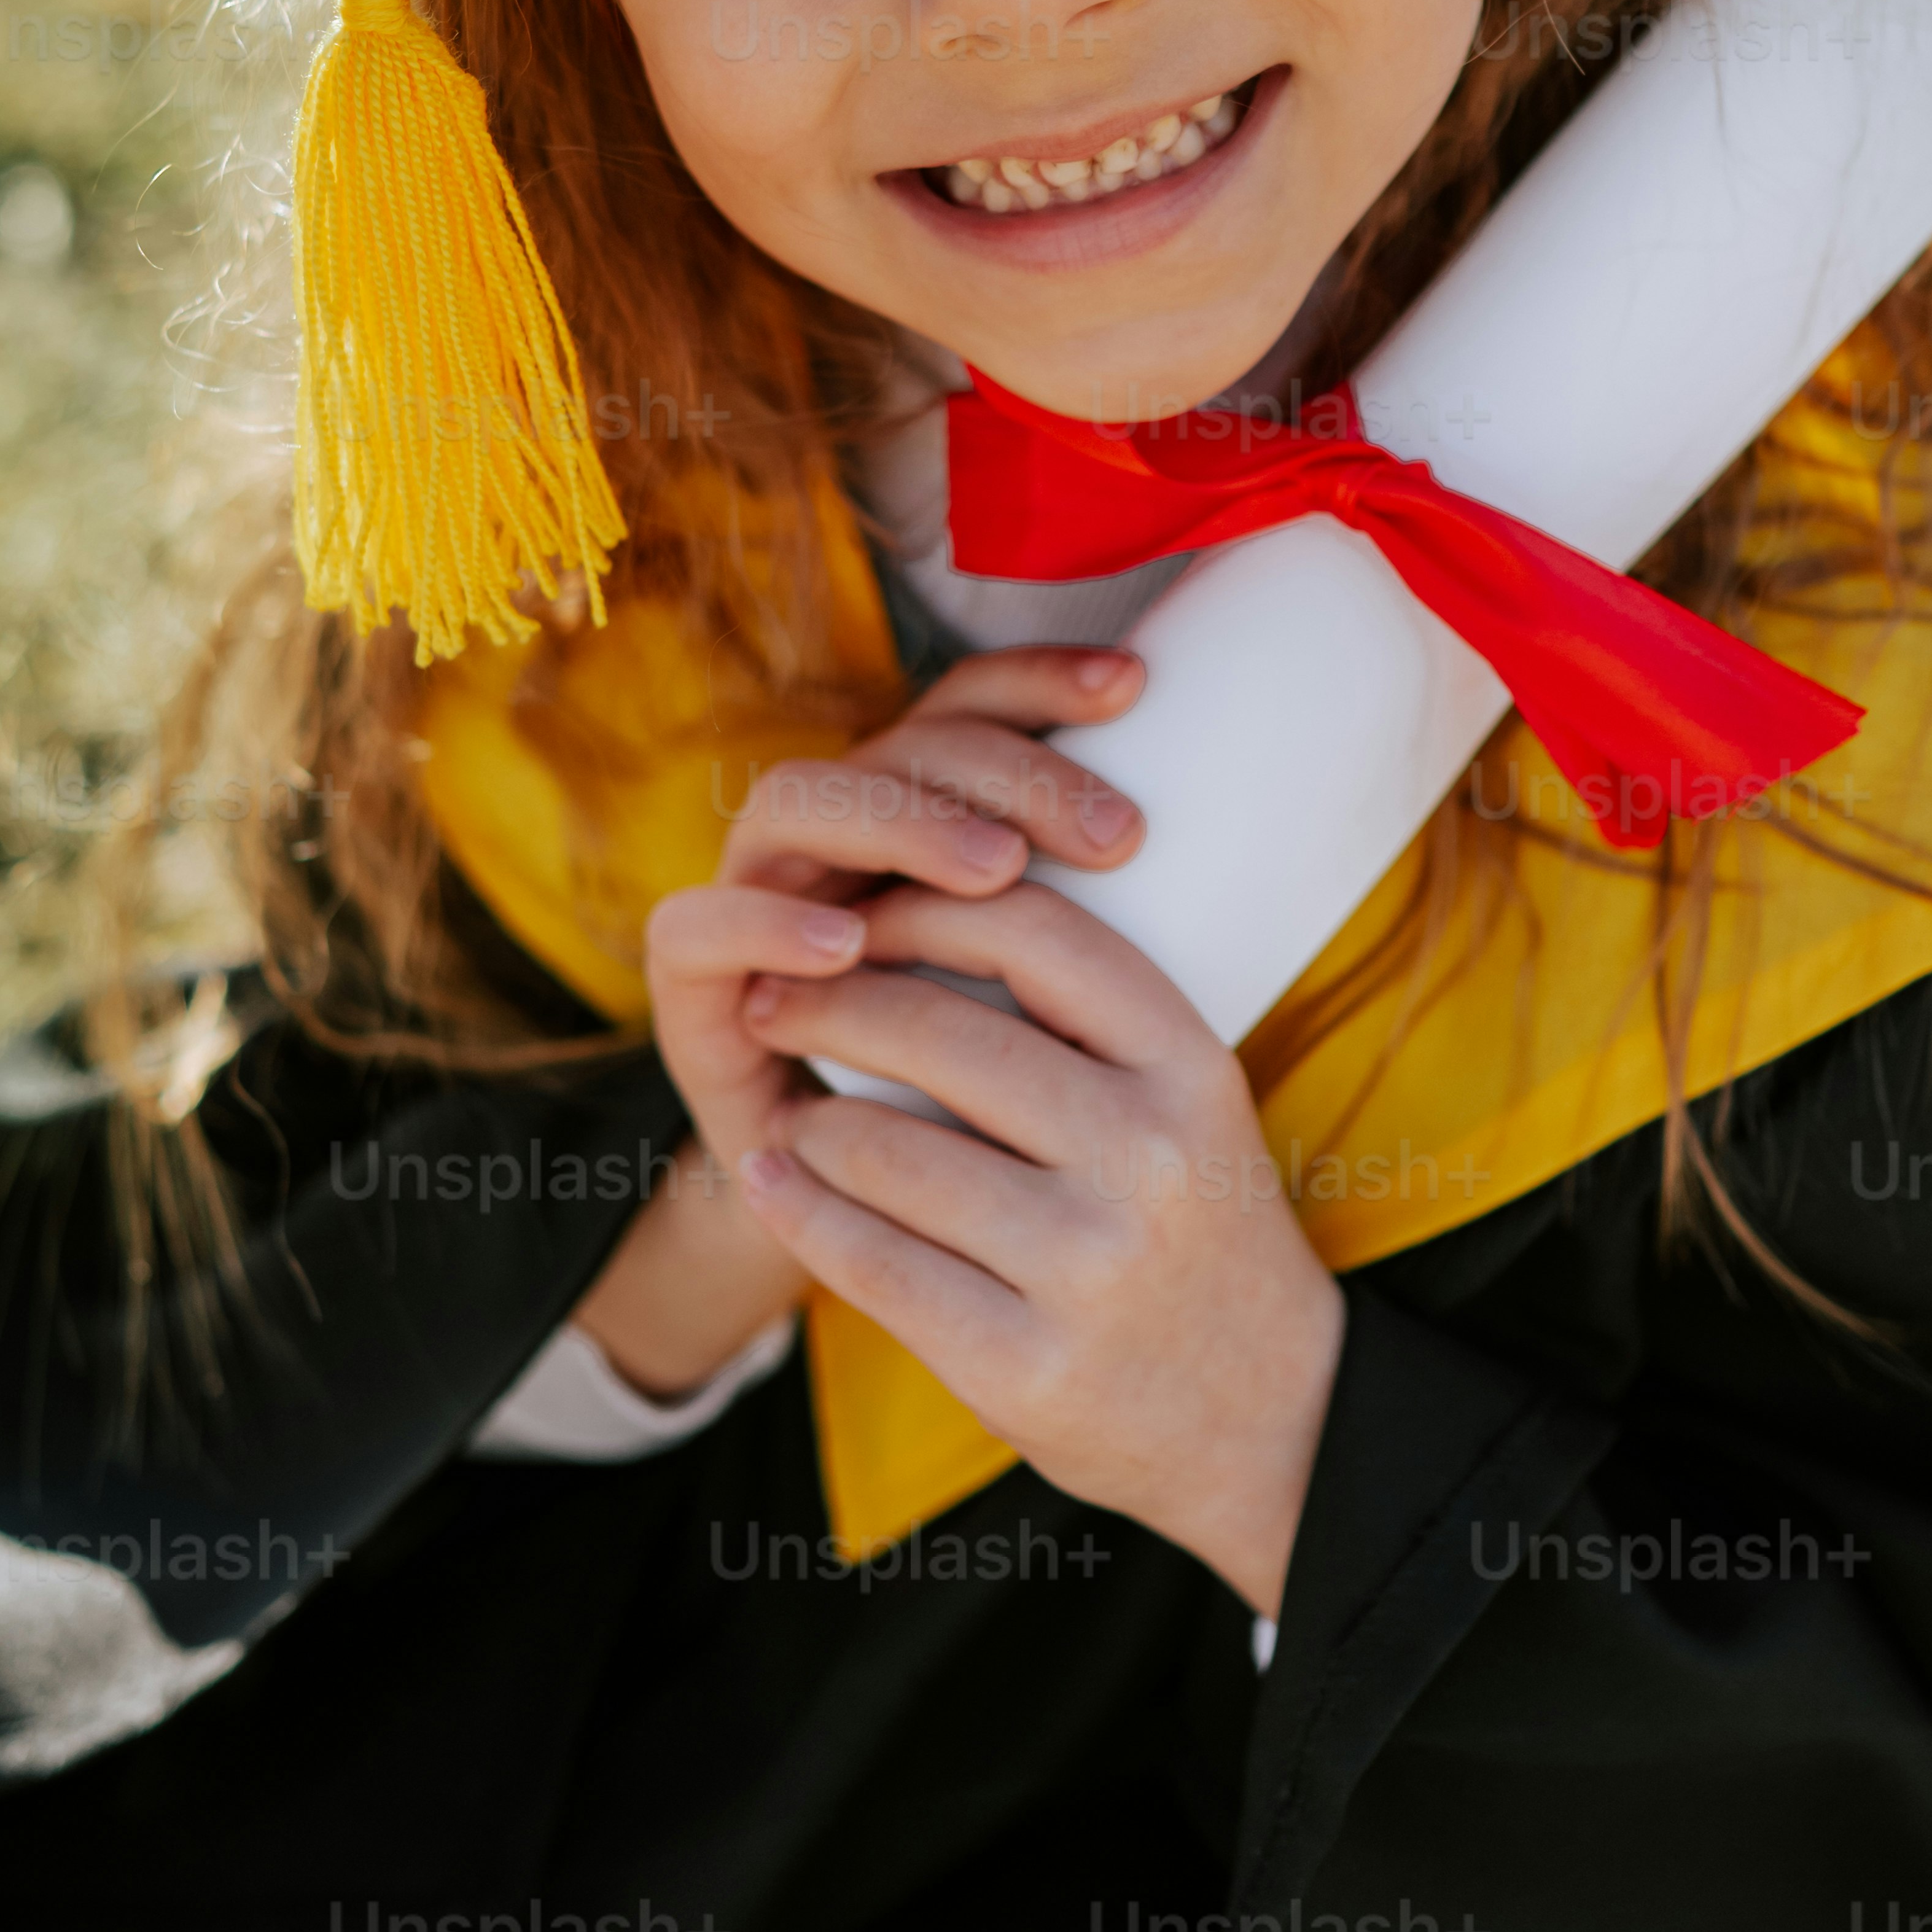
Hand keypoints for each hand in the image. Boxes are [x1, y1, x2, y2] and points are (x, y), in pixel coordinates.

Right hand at [599, 649, 1151, 1397]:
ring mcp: (753, 902)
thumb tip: (1239, 842)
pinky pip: (696, 927)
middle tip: (1108, 832)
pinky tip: (843, 942)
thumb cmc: (1005, 1126)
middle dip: (1002, 767)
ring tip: (994, 868)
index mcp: (918, 823)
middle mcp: (832, 842)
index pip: (969, 706)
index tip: (1138, 685)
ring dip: (896, 824)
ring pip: (792, 800)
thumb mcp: (1069, 1019)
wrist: (894, 1252)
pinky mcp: (692, 991)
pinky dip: (766, 922)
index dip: (1040, 680)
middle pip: (897, 744)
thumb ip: (1101, 933)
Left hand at [729, 877, 1344, 1619]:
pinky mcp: (1022, 1370)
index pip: (1038, 936)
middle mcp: (1148, 1162)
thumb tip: (907, 924)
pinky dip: (799, 1211)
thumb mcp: (1191, 1111)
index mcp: (1193, 1073)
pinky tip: (769, 1182)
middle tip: (774, 1005)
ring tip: (790, 1112)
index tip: (854, 919)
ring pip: (887, 1154)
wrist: (1276, 1419)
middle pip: (944, 1036)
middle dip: (830, 1007)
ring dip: (810, 1123)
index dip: (924, 910)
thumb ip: (1087, 1030)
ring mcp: (1086, 1271)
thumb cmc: (1200, 1236)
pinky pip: (871, 1265)